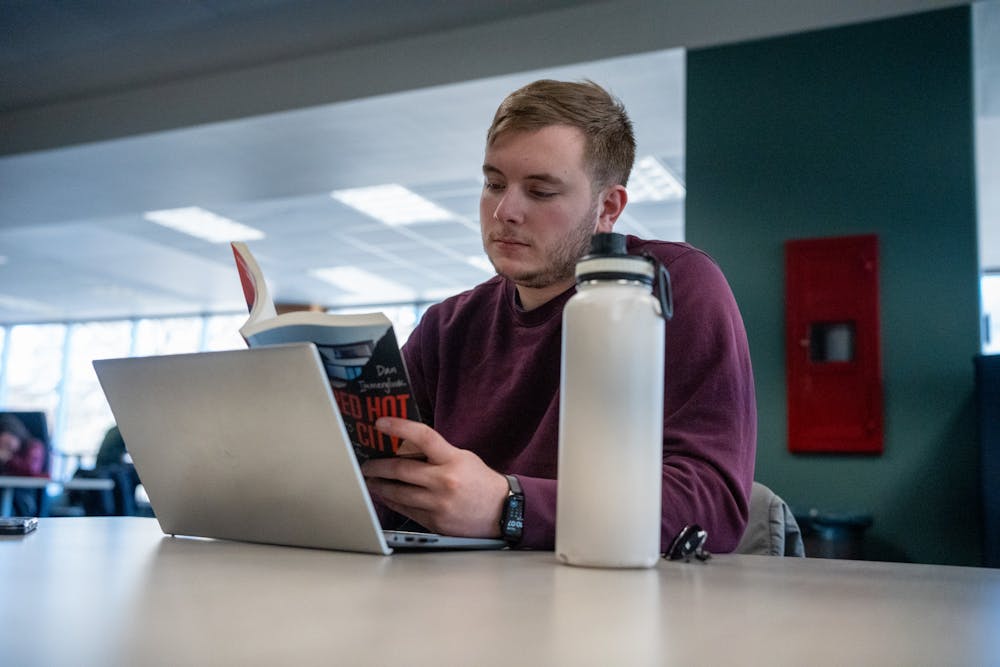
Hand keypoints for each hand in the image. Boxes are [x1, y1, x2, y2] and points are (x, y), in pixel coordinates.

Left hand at [361, 417, 509, 537]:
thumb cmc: (480, 481)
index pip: (423, 436)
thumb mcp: (462, 458)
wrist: (501, 511)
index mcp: (453, 460)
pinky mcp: (435, 522)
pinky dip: (392, 502)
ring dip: (380, 486)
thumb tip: (403, 448)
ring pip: (398, 493)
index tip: (380, 423)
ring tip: (371, 481)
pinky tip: (386, 496)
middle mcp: (444, 481)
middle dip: (378, 466)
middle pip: (401, 469)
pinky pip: (405, 510)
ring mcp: (438, 504)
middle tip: (366, 464)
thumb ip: (436, 453)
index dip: (400, 427)